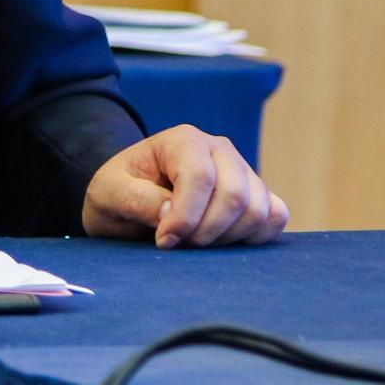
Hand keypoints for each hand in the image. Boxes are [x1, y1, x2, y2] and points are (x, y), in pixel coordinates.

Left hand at [81, 124, 288, 247]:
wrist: (131, 195)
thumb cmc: (119, 191)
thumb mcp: (109, 193)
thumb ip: (135, 199)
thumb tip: (170, 213)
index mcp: (183, 140)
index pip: (200, 178)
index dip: (185, 217)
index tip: (163, 241)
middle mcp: (219, 149)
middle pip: (234, 196)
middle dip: (206, 232)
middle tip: (179, 244)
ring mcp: (242, 170)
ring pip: (258, 211)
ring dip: (227, 239)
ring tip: (195, 242)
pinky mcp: (257, 194)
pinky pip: (276, 217)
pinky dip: (255, 237)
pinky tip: (223, 241)